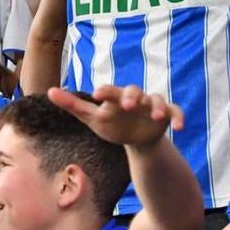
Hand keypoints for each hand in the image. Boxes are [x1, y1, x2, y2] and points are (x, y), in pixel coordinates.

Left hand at [47, 85, 181, 147]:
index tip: (97, 94)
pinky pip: (174, 112)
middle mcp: (135, 98)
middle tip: (128, 104)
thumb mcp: (91, 117)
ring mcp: (151, 105)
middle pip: (134, 91)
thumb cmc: (111, 123)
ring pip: (156, 100)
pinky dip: (178, 117)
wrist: (135, 138)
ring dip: (156, 106)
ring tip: (155, 116)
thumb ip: (73, 105)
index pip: (110, 91)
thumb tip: (49, 91)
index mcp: (116, 98)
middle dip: (132, 97)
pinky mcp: (166, 115)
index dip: (105, 92)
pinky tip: (179, 127)